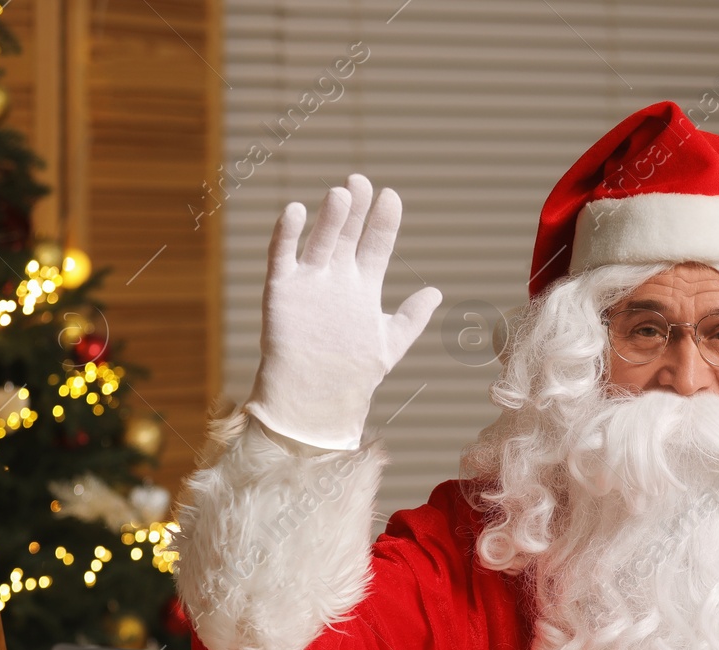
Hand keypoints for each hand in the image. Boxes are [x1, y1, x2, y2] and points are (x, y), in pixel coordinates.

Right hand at [246, 173, 441, 450]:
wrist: (316, 399)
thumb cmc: (354, 373)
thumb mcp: (390, 343)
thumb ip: (411, 317)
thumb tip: (436, 291)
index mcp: (363, 287)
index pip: (376, 245)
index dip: (383, 221)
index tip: (391, 196)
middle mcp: (336, 279)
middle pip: (347, 235)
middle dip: (355, 209)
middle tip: (361, 181)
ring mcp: (309, 282)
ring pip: (320, 241)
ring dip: (330, 218)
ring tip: (341, 194)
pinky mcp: (281, 290)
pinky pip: (282, 256)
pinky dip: (287, 234)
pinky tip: (297, 210)